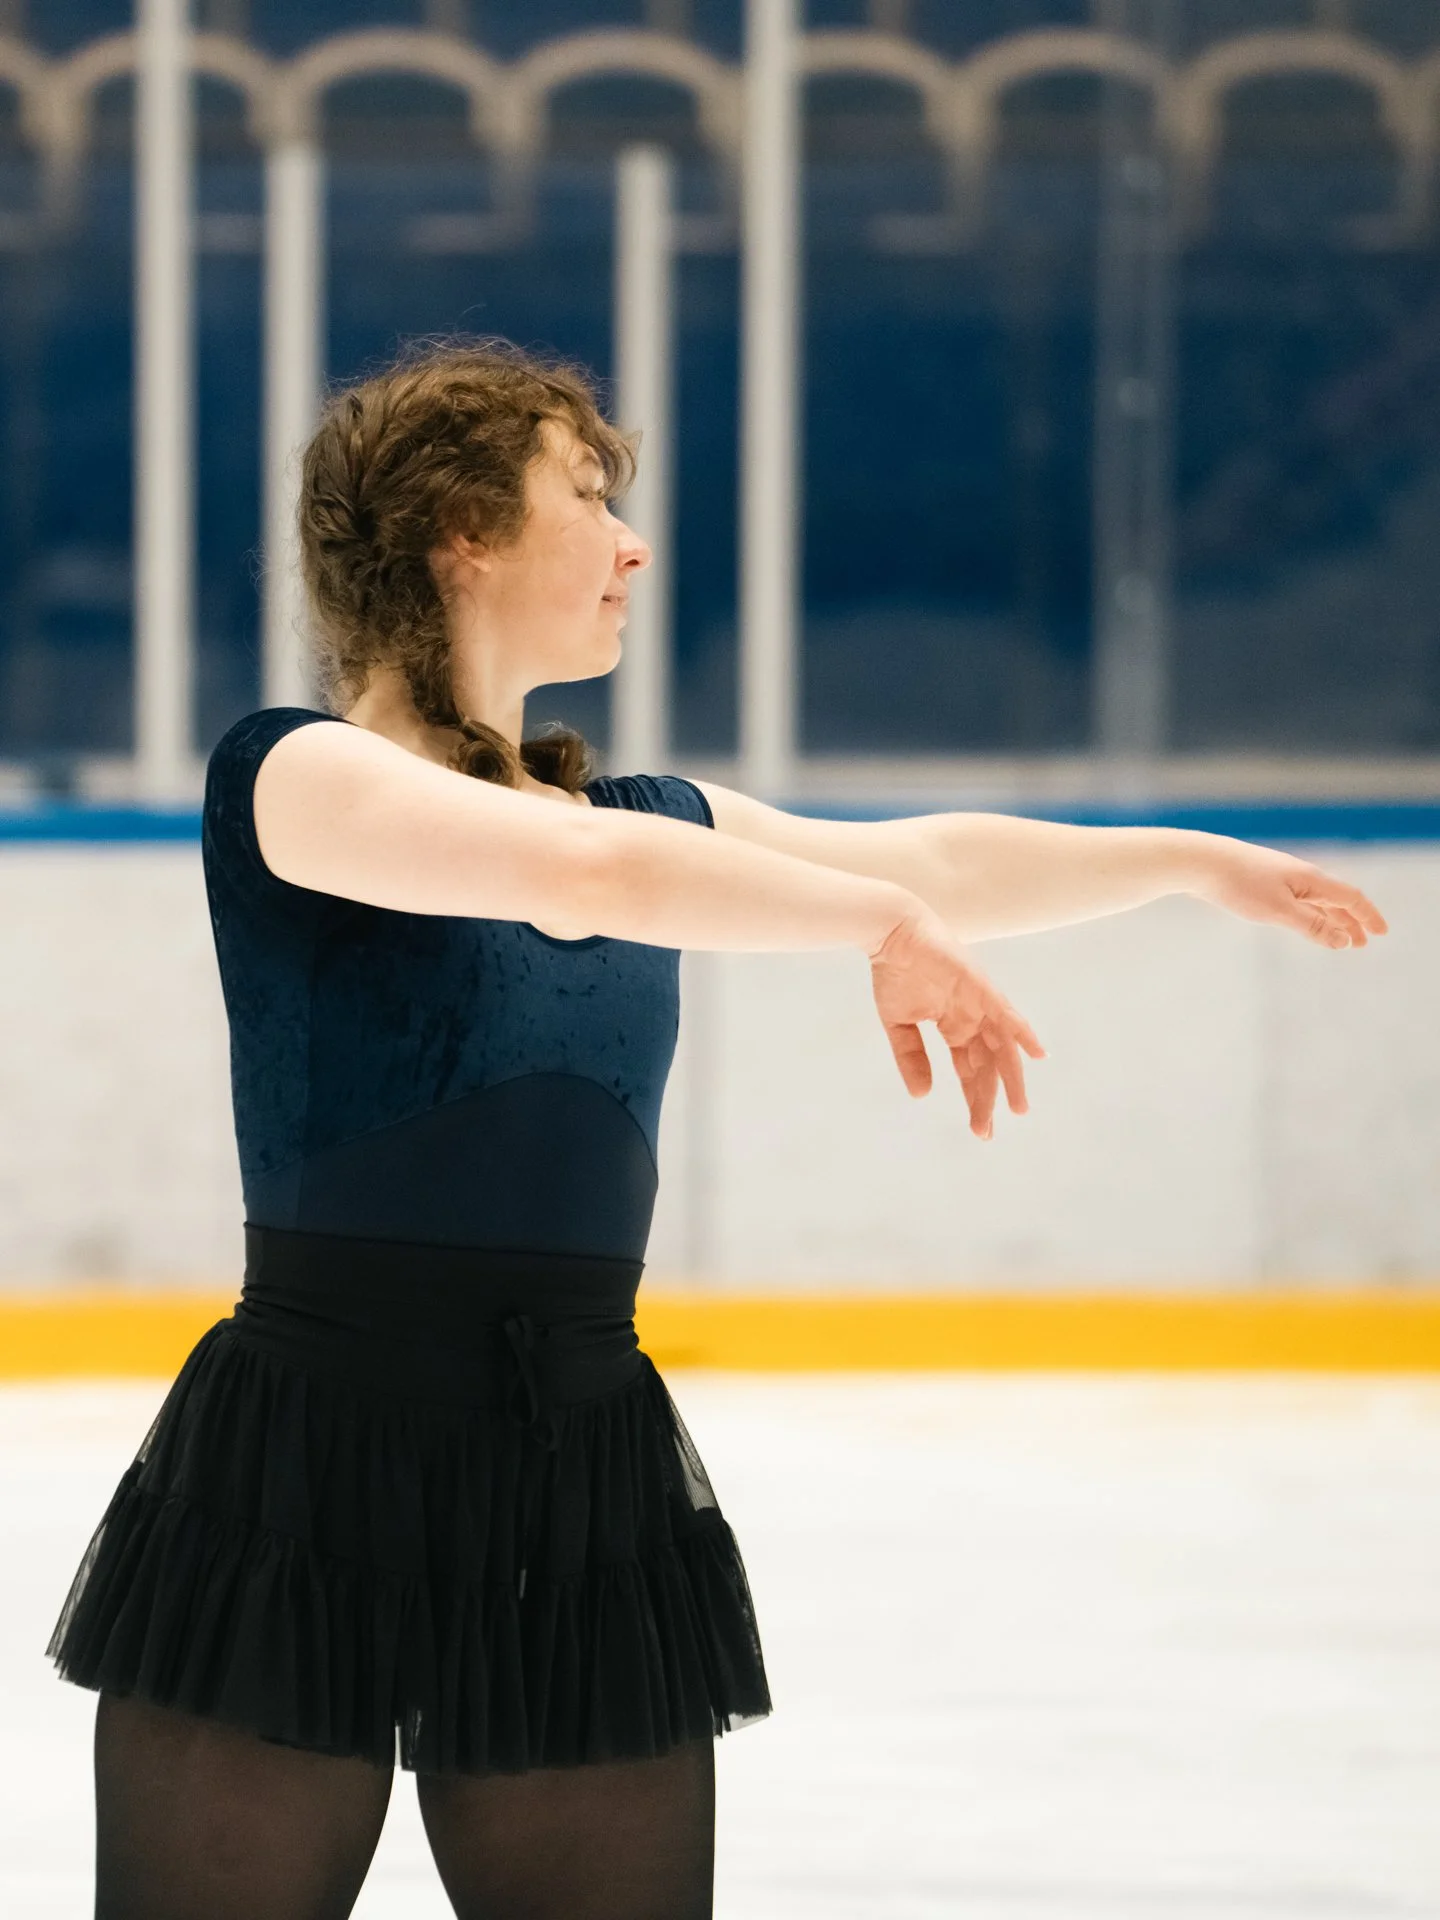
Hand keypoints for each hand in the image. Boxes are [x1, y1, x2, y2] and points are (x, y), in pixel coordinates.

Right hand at [869, 910, 1044, 1137]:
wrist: (891, 934)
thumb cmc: (894, 971)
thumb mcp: (899, 1024)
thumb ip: (911, 1058)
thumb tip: (922, 1096)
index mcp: (955, 1026)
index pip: (970, 1070)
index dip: (975, 1098)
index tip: (979, 1130)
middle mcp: (974, 1018)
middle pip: (988, 1065)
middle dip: (989, 1098)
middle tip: (986, 1132)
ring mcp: (980, 1002)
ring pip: (1003, 1047)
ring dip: (1011, 1078)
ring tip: (1016, 1109)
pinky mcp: (980, 987)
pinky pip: (1007, 1013)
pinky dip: (1023, 1033)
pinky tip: (1036, 1054)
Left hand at [1191, 841, 1388, 948]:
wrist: (1201, 862)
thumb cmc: (1239, 885)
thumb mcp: (1279, 911)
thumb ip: (1312, 926)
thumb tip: (1344, 941)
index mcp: (1311, 879)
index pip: (1350, 898)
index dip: (1367, 916)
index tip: (1381, 933)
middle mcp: (1301, 875)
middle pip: (1335, 899)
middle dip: (1352, 921)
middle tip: (1362, 943)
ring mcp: (1282, 877)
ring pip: (1315, 900)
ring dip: (1331, 918)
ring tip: (1338, 937)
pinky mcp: (1263, 881)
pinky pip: (1298, 899)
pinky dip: (1310, 913)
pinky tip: (1305, 919)